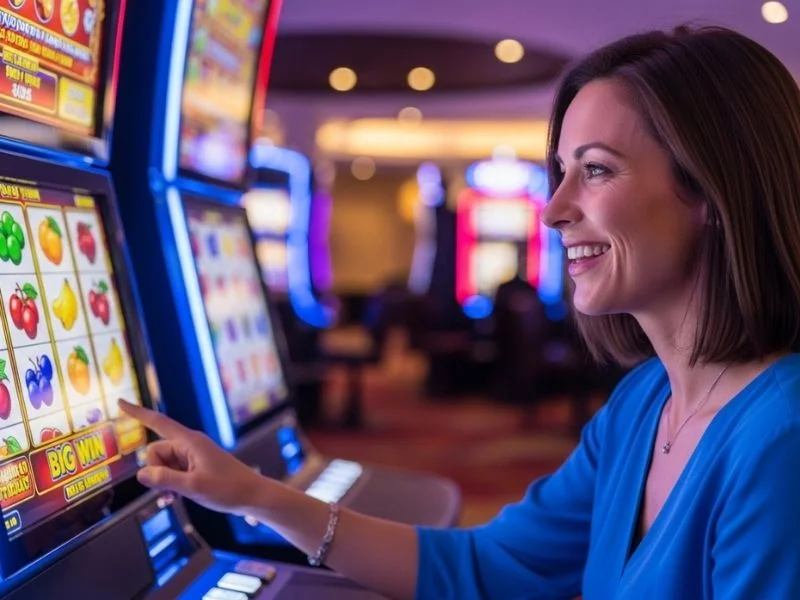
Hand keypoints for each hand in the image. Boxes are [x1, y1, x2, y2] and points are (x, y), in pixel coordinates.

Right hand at [119, 399, 265, 515]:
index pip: (158, 422)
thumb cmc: (228, 489)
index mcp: (190, 441)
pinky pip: (172, 472)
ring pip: (162, 465)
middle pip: (156, 452)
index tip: (120, 402)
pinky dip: (169, 485)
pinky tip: (173, 499)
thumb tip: (141, 474)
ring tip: (175, 497)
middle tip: (170, 492)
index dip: (137, 413)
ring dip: (162, 482)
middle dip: (155, 472)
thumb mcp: (193, 486)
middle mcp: (189, 445)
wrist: (252, 496)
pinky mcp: (195, 467)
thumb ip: (164, 479)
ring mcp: (192, 456)